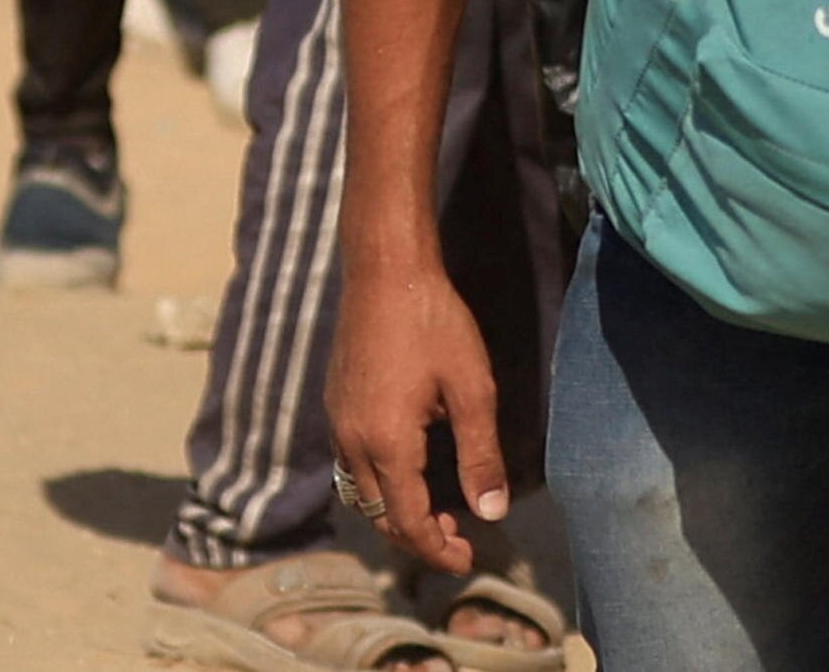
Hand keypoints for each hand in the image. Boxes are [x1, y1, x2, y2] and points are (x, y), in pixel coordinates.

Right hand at [327, 263, 507, 579]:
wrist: (384, 269)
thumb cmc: (434, 322)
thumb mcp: (471, 388)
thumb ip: (480, 455)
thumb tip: (492, 513)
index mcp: (386, 443)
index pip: (407, 522)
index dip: (437, 549)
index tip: (468, 559)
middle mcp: (352, 441)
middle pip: (379, 516)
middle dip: (417, 538)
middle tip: (458, 542)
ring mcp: (338, 422)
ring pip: (361, 494)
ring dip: (396, 514)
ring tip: (437, 514)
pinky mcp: (336, 404)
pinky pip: (352, 465)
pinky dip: (380, 485)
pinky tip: (410, 470)